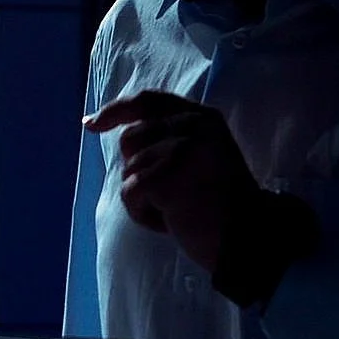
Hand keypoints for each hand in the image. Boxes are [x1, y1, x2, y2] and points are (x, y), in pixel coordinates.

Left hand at [86, 91, 257, 274]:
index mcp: (202, 117)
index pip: (148, 101)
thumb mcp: (202, 155)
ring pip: (129, 170)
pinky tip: (172, 220)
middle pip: (130, 139)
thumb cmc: (220, 204)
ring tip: (178, 208)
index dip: (115, 110)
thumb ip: (169, 137)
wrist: (248, 237)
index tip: (91, 124)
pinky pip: (130, 193)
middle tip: (172, 193)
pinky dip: (143, 214)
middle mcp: (192, 126)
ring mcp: (179, 150)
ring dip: (145, 197)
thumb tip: (114, 131)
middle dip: (137, 170)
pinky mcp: (165, 177)